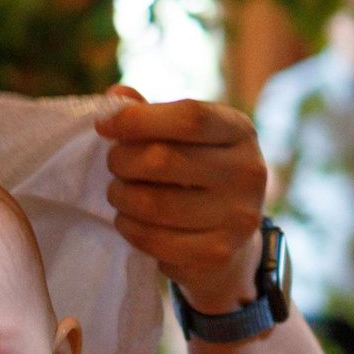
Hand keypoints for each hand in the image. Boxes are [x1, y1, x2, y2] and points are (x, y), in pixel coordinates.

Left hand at [97, 88, 267, 313]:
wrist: (231, 236)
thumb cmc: (197, 173)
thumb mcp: (184, 138)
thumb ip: (150, 115)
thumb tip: (114, 99)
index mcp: (240, 131)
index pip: (189, 117)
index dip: (138, 119)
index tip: (105, 126)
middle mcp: (248, 172)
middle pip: (163, 159)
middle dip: (121, 161)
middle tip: (115, 165)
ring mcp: (237, 217)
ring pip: (152, 204)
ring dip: (121, 197)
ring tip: (120, 193)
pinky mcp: (218, 254)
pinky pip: (154, 241)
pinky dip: (130, 229)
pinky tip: (130, 221)